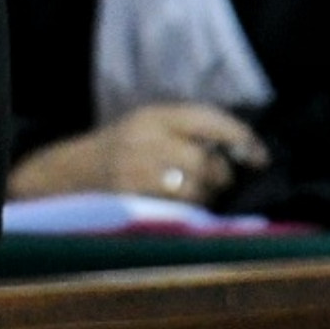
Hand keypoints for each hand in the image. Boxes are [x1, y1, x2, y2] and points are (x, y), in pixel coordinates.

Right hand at [6, 101, 269, 205]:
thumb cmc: (120, 151)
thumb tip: (243, 150)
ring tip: (190, 194)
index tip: (260, 156)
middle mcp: (144, 139)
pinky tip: (177, 208)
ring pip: (195, 189)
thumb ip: (188, 132)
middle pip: (206, 161)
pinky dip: (186, 212)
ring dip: (203, 197)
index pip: (207, 118)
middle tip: (213, 180)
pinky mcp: (132, 200)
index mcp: (151, 116)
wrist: (68, 175)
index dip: (241, 136)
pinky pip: (177, 210)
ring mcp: (136, 172)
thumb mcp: (148, 127)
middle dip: (219, 176)